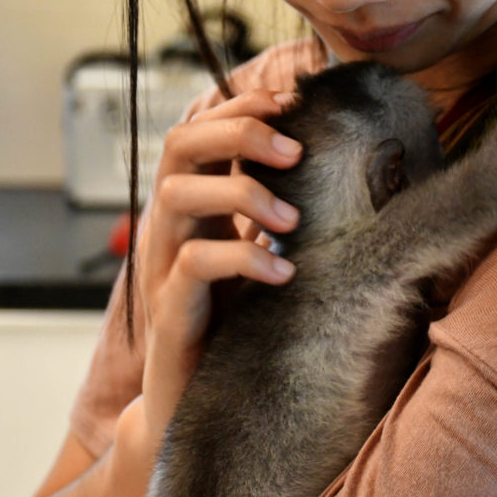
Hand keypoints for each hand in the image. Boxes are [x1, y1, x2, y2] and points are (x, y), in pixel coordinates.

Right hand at [135, 89, 301, 439]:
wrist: (192, 395)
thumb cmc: (234, 318)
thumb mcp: (259, 253)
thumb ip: (277, 213)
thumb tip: (334, 168)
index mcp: (193, 205)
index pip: (199, 132)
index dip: (238, 105)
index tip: (289, 102)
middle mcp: (170, 226)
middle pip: (179, 146)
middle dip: (238, 132)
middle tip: (294, 151)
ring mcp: (162, 266)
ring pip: (176, 197)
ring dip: (241, 194)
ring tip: (292, 221)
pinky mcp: (169, 310)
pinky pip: (192, 266)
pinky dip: (242, 259)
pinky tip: (283, 273)